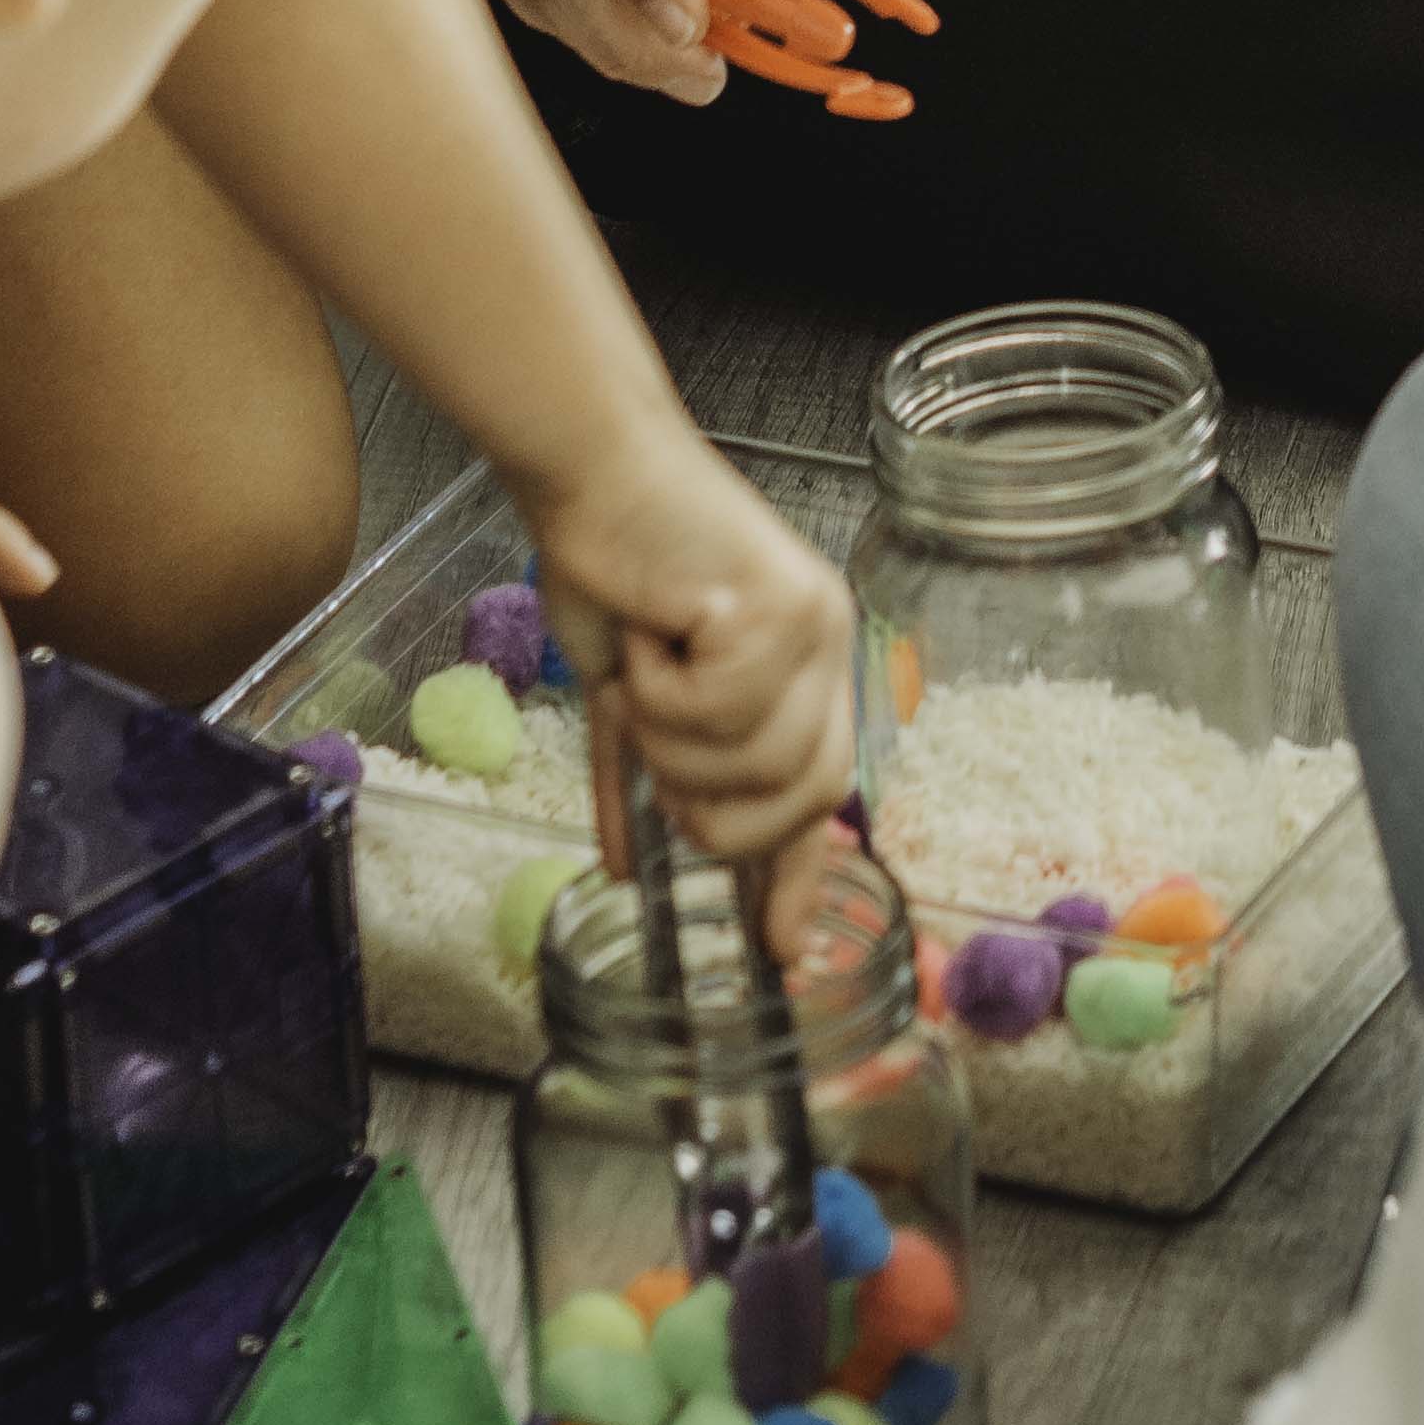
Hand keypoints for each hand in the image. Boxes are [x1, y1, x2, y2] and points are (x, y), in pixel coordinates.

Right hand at [541, 424, 863, 890]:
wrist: (593, 475)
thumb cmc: (615, 572)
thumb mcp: (635, 701)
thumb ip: (651, 781)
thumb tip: (640, 870)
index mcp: (810, 670)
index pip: (821, 795)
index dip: (797, 877)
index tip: (780, 949)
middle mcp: (830, 647)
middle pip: (802, 798)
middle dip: (715, 806)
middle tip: (658, 747)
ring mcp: (817, 625)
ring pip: (752, 761)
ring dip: (672, 736)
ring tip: (647, 668)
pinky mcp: (781, 606)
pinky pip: (717, 709)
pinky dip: (661, 687)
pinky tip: (653, 631)